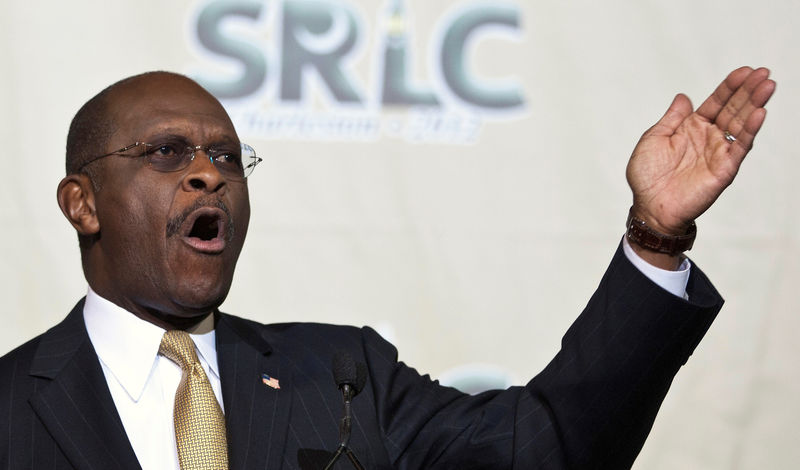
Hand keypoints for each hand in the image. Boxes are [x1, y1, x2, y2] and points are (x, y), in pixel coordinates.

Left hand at [626, 67, 775, 235]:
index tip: (744, 71)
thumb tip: (683, 97)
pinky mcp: (724, 169)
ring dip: (755, 105)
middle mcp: (708, 138)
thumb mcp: (653, 139)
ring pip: (741, 125)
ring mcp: (718, 152)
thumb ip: (671, 118)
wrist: (649, 206)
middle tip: (763, 73)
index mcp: (691, 128)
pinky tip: (760, 113)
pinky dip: (750, 131)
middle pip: (733, 109)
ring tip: (767, 86)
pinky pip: (739, 147)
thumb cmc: (647, 177)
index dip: (729, 87)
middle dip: (748, 91)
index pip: (716, 102)